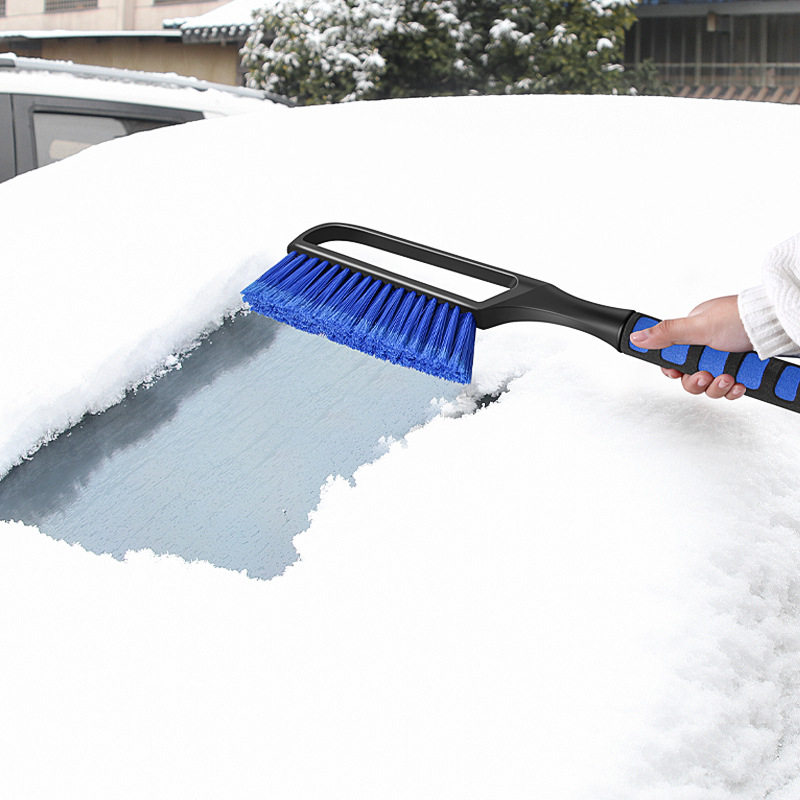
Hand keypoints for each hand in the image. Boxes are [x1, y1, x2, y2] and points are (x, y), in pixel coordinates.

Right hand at [629, 295, 751, 399]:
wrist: (778, 325)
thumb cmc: (742, 318)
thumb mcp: (699, 326)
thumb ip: (667, 334)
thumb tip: (637, 336)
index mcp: (693, 334)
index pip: (673, 360)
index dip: (674, 371)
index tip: (679, 373)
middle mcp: (708, 347)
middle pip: (690, 377)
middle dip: (698, 381)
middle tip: (707, 375)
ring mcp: (725, 360)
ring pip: (710, 386)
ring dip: (717, 387)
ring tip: (728, 378)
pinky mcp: (742, 371)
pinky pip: (730, 389)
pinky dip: (734, 389)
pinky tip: (739, 383)